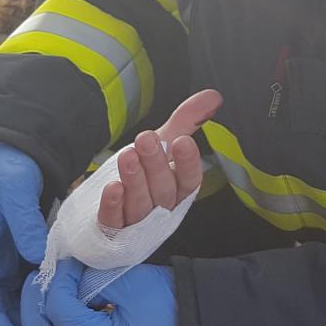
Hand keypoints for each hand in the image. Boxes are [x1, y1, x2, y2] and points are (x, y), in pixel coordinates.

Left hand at [21, 259, 178, 325]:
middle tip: (41, 284)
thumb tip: (66, 275)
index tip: (67, 264)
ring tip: (47, 301)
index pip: (59, 313)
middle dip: (33, 311)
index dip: (58, 282)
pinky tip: (61, 316)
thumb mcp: (129, 283)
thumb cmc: (170, 305)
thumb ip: (89, 280)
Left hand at [100, 90, 220, 228]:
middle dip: (156, 163)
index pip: (190, 179)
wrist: (113, 205)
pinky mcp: (113, 228)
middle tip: (146, 139)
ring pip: (140, 203)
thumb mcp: (164, 144)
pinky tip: (112, 188)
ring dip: (135, 179)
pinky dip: (114, 205)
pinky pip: (114, 220)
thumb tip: (213, 96)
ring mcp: (137, 220)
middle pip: (163, 188)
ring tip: (128, 156)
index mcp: (178, 188)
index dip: (188, 162)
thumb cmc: (145, 174)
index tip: (182, 142)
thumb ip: (187, 120)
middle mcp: (161, 206)